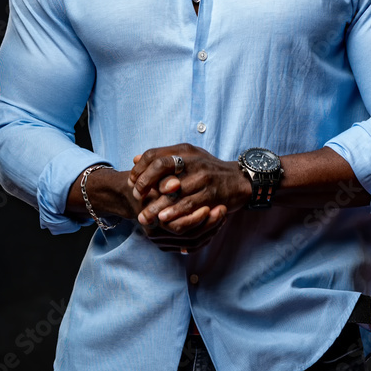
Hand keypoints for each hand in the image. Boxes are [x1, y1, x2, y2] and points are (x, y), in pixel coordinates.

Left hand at [128, 144, 250, 250]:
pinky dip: (175, 212)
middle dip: (144, 183)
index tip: (131, 182)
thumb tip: (135, 159)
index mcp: (184, 151)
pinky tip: (164, 219)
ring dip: (156, 204)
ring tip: (144, 216)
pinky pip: (190, 204)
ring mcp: (203, 177)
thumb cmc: (209, 170)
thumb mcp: (188, 157)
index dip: (140, 169)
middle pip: (161, 167)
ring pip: (174, 190)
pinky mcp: (211, 194)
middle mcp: (193, 161)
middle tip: (136, 197)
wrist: (239, 180)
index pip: (155, 155)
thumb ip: (163, 157)